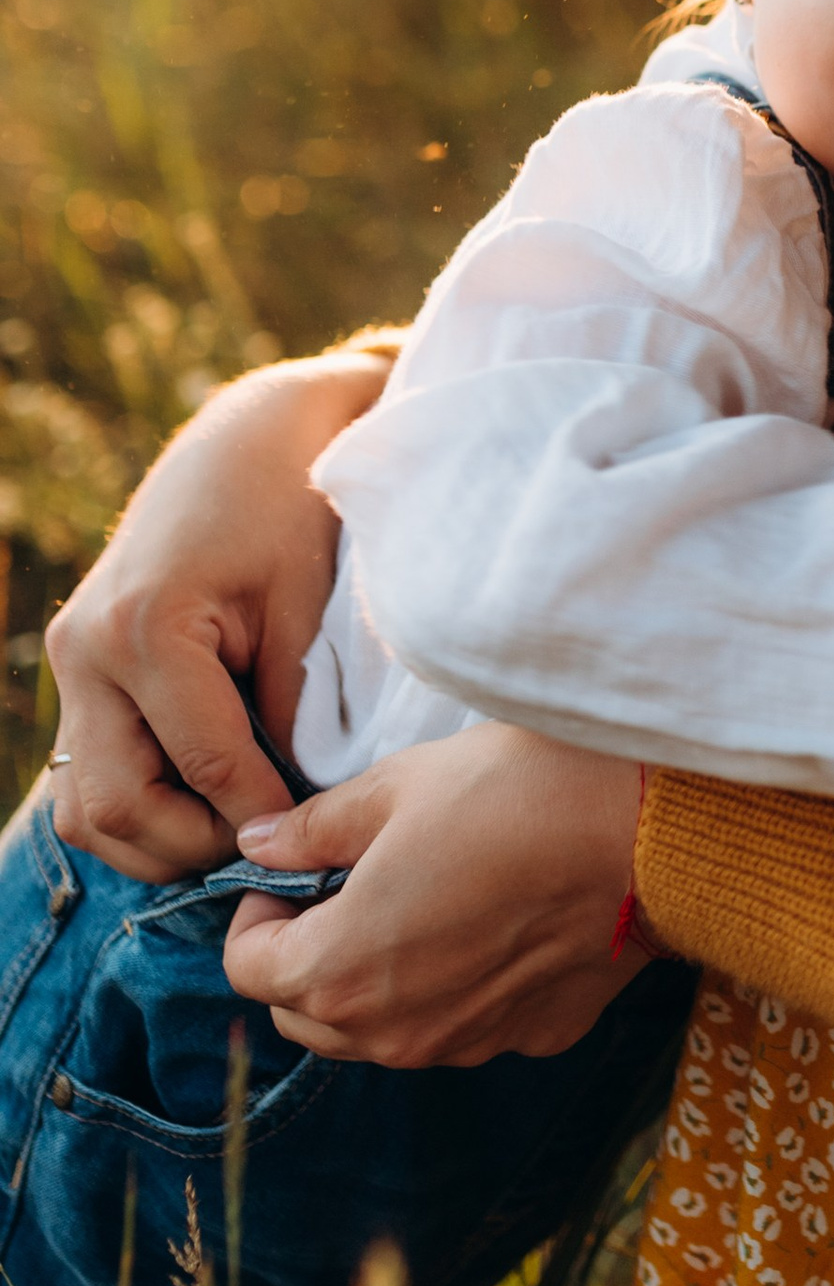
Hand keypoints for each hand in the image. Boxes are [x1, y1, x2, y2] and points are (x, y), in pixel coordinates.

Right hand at [46, 348, 391, 879]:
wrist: (248, 439)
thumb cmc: (290, 512)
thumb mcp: (306, 614)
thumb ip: (290, 716)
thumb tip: (287, 810)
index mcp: (145, 629)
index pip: (206, 769)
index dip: (264, 816)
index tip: (312, 833)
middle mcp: (87, 652)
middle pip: (117, 808)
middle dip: (195, 846)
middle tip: (268, 843)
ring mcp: (71, 662)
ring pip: (86, 806)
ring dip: (157, 838)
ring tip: (238, 827)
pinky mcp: (79, 669)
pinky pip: (88, 771)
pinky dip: (139, 803)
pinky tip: (205, 798)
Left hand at [222, 725, 648, 1066]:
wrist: (648, 836)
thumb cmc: (515, 797)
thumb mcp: (396, 788)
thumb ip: (313, 830)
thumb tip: (260, 845)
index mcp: (341, 969)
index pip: (247, 969)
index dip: (255, 915)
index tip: (292, 872)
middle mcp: (394, 1032)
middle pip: (306, 1014)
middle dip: (307, 956)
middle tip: (348, 886)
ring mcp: (466, 1044)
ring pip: (380, 1032)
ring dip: (375, 980)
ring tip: (420, 903)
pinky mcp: (528, 1037)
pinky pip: (460, 1026)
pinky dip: (453, 989)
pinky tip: (492, 922)